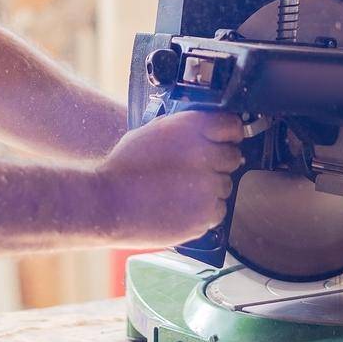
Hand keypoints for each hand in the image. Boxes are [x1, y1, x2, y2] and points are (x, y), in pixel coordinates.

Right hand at [93, 110, 244, 246]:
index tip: (224, 141)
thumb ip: (182, 129)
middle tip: (196, 171)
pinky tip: (182, 207)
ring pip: (226, 186)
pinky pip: (218, 211)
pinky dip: (205, 211)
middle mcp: (206, 154)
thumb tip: (201, 132)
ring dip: (211, 188)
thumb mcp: (152, 132)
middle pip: (233, 157)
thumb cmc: (124, 168)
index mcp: (193, 128)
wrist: (109, 203)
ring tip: (182, 191)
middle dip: (218, 163)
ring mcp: (209, 186)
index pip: (232, 125)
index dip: (228, 135)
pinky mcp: (206, 215)